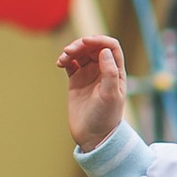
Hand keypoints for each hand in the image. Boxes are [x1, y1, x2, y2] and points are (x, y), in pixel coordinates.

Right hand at [61, 34, 128, 148]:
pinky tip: (60, 63)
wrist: (93, 137)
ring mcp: (89, 75)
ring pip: (81, 53)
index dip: (99, 40)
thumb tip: (105, 51)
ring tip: (63, 58)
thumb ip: (110, 73)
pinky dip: (65, 59)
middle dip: (81, 44)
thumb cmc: (106, 117)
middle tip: (70, 51)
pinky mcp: (76, 81)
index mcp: (116, 71)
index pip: (110, 46)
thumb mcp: (111, 95)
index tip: (86, 42)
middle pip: (93, 47)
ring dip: (71, 51)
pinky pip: (71, 64)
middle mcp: (103, 70)